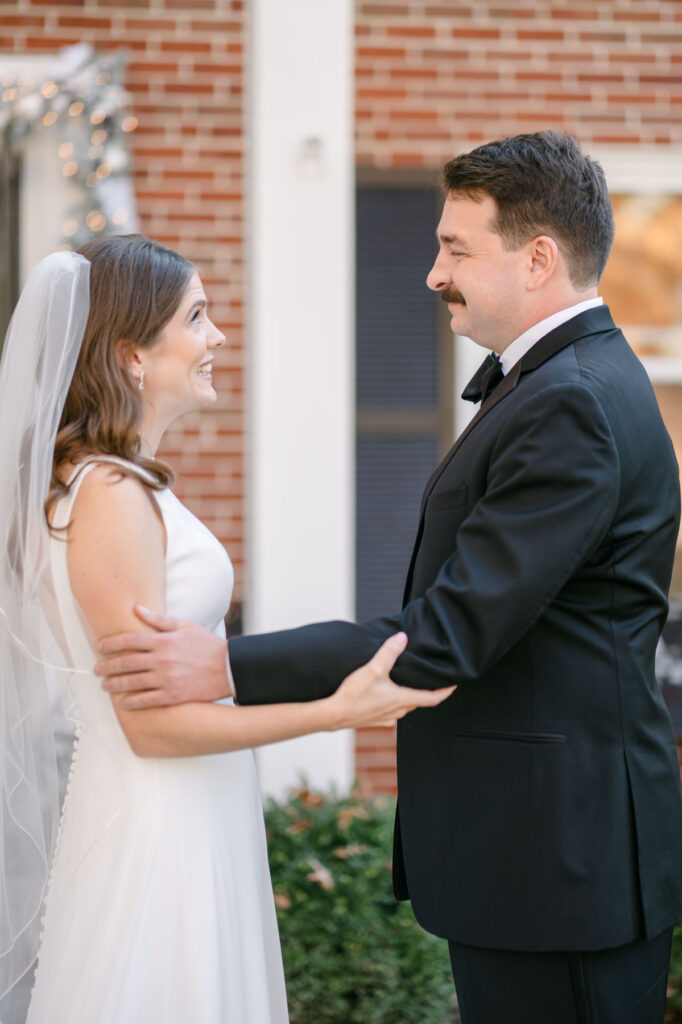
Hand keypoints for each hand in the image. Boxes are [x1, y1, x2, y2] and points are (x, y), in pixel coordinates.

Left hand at [95, 605, 229, 708]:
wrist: (229, 668)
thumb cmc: (207, 645)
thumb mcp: (185, 626)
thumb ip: (159, 619)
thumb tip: (136, 609)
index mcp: (164, 640)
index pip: (129, 640)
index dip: (111, 643)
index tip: (99, 647)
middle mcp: (162, 659)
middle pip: (126, 662)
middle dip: (107, 666)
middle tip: (96, 669)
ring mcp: (166, 679)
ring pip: (132, 682)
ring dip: (114, 684)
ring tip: (105, 685)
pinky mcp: (172, 696)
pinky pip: (146, 700)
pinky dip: (132, 702)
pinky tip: (123, 702)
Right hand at [330, 632, 455, 729]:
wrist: (332, 715)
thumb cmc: (352, 695)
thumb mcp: (372, 670)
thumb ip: (388, 653)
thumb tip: (402, 638)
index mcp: (401, 699)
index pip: (432, 698)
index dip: (445, 691)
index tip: (454, 685)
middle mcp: (397, 711)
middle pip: (419, 701)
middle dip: (427, 691)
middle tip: (431, 679)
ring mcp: (386, 718)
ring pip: (405, 706)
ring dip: (410, 695)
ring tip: (409, 682)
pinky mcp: (375, 720)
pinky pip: (392, 710)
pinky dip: (395, 701)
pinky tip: (386, 693)